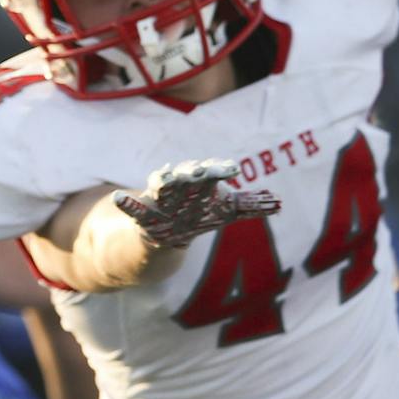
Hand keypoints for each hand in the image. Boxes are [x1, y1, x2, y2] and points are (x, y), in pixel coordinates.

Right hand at [113, 159, 280, 250]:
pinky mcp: (144, 213)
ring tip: (164, 176)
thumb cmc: (199, 213)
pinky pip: (133, 208)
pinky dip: (125, 204)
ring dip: (164, 180)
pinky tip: (118, 199)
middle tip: (202, 170)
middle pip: (188, 174)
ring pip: (162, 186)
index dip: (221, 170)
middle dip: (193, 171)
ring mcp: (160, 198)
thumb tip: (281, 202)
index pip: (212, 172)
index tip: (234, 169)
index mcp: (201, 182)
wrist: (167, 230)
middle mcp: (180, 185)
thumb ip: (251, 205)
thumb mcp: (225, 210)